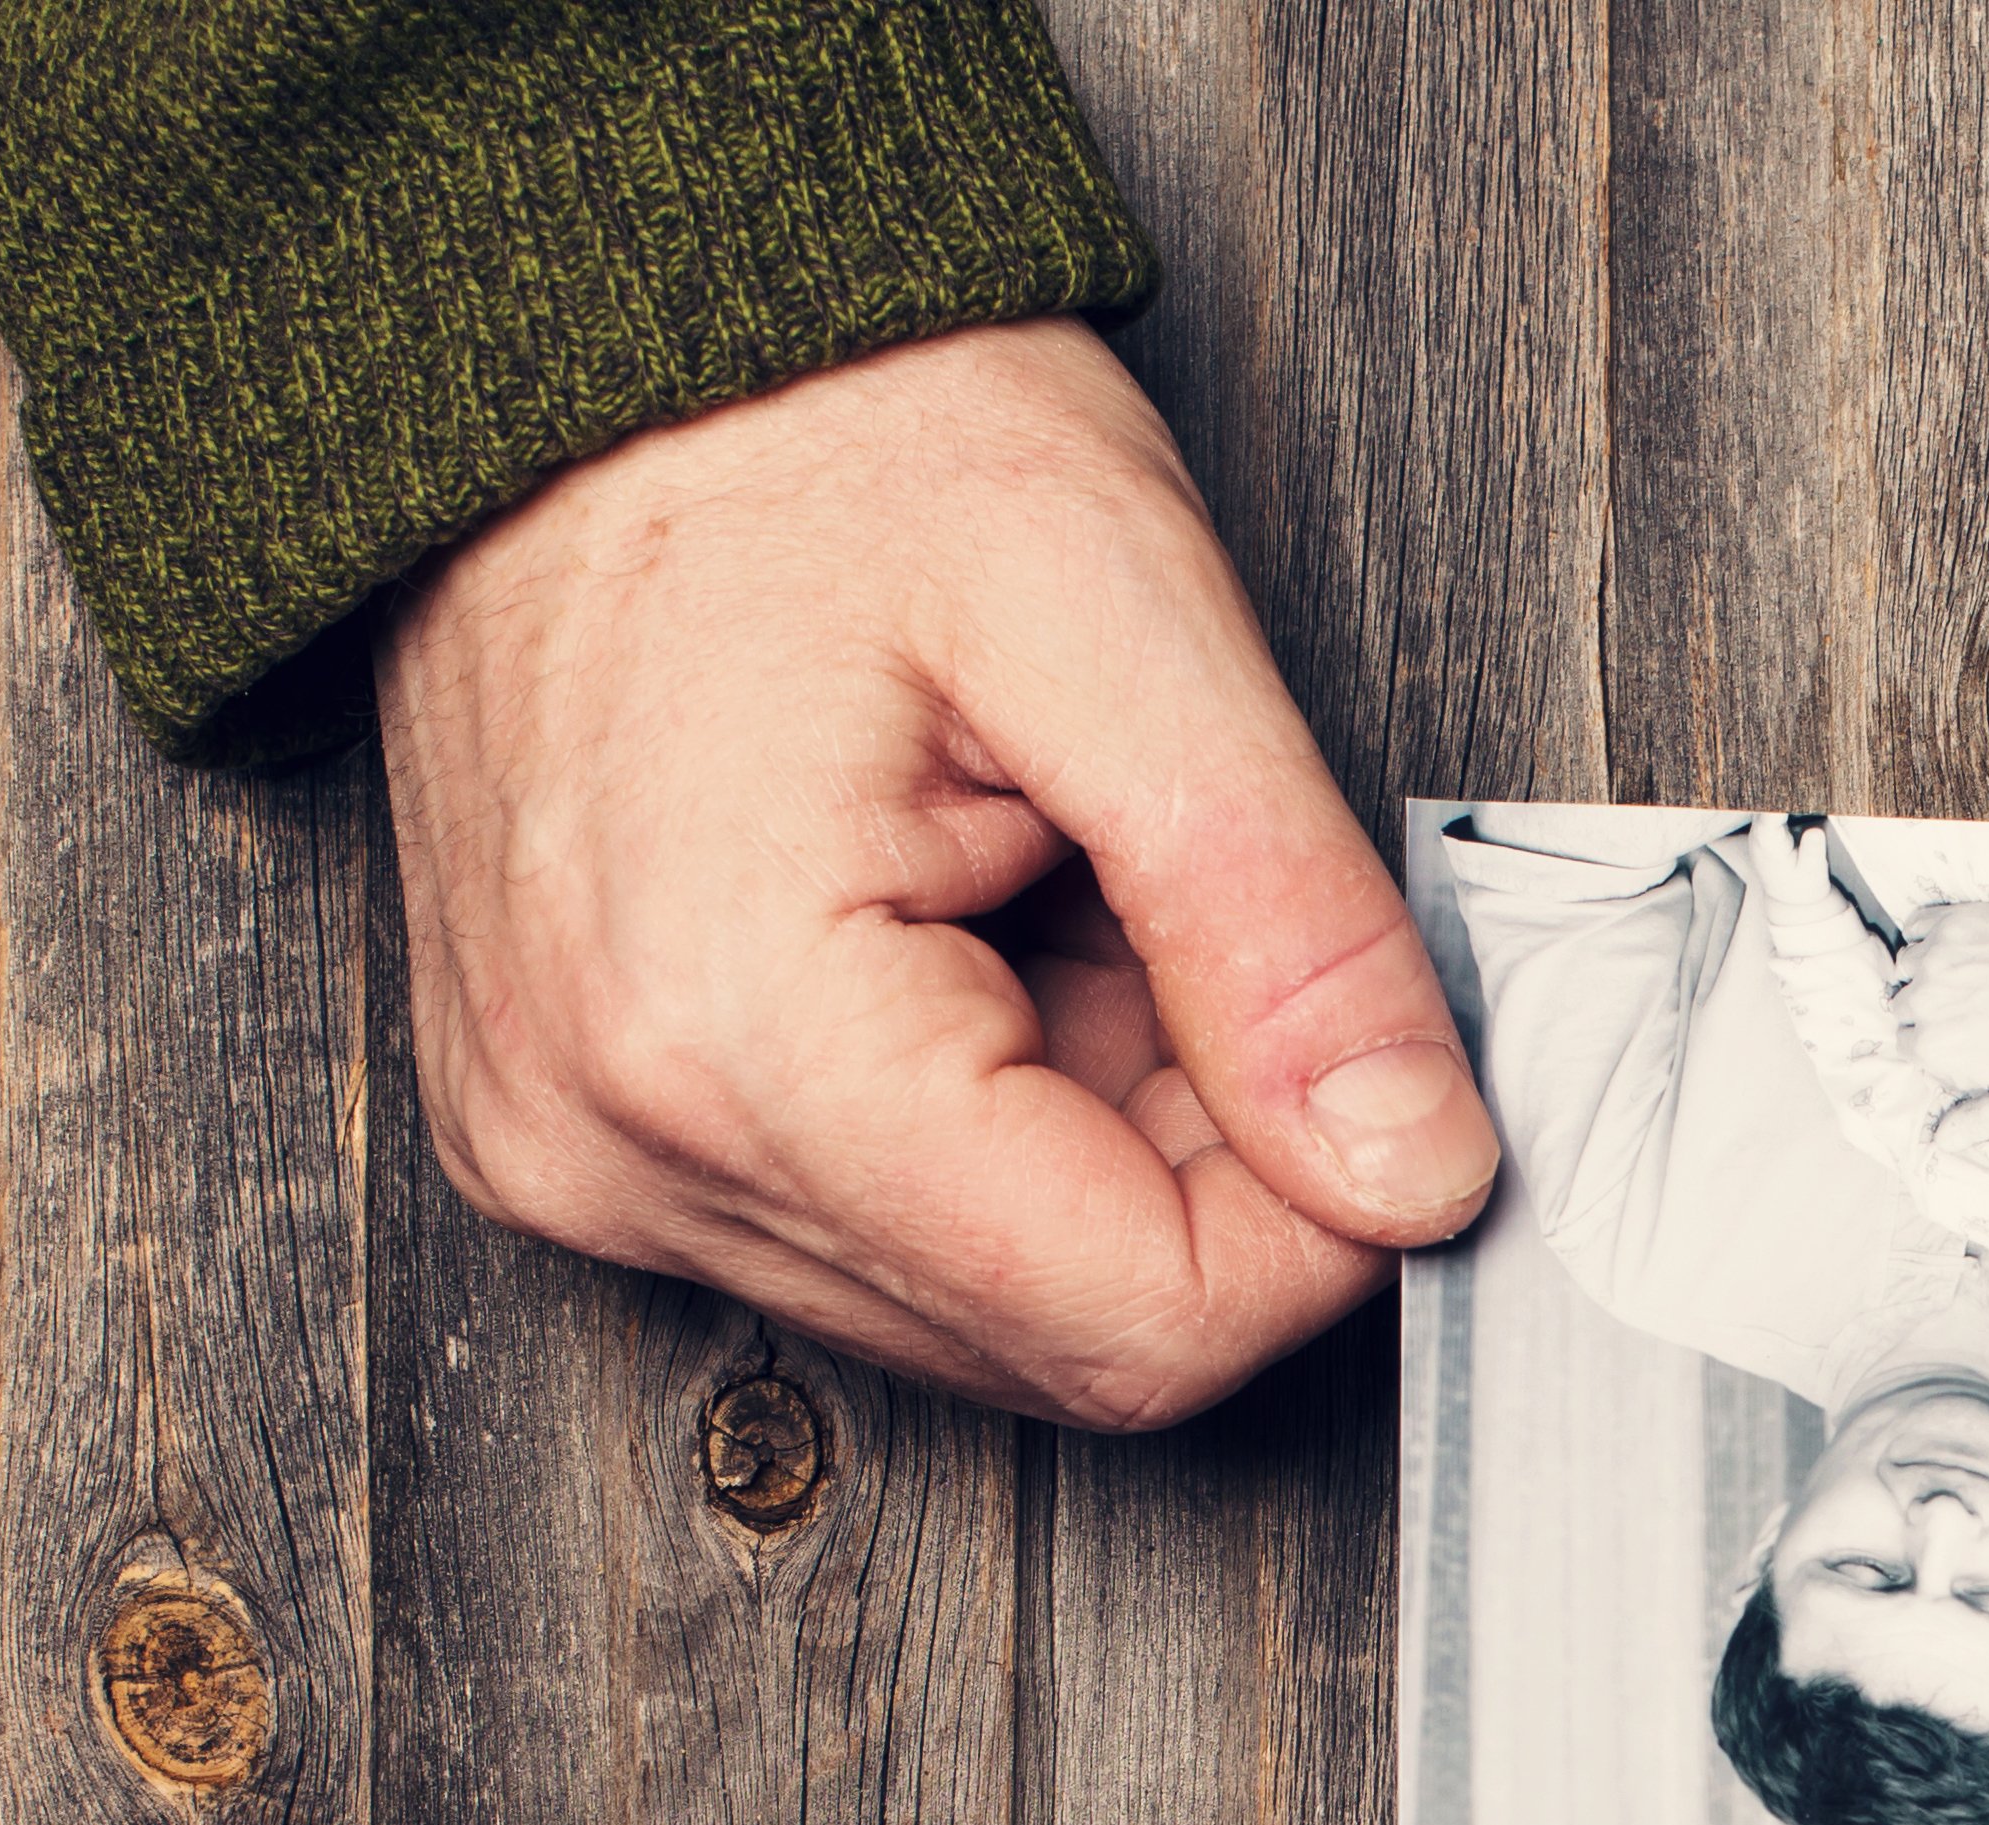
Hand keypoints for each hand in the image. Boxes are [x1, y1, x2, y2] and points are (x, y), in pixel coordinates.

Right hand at [377, 318, 1494, 1430]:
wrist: (572, 326)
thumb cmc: (811, 415)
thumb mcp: (1116, 613)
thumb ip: (1282, 925)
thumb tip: (1415, 1173)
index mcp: (728, 1037)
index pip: (1132, 1321)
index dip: (1313, 1217)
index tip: (1349, 1048)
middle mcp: (616, 1147)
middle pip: (1056, 1335)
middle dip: (1189, 1151)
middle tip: (1169, 906)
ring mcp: (575, 1154)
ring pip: (978, 1300)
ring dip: (1084, 1121)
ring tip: (1037, 881)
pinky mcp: (578, 1134)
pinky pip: (865, 1228)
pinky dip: (971, 1107)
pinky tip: (949, 920)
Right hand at [1882, 903, 1988, 1112]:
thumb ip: (1981, 1123)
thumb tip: (1942, 1142)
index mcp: (1937, 1046)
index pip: (1907, 1045)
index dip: (1935, 1045)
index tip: (1962, 1040)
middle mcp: (1929, 998)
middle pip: (1905, 1005)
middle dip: (1928, 1010)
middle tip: (1969, 1009)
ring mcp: (1944, 953)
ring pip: (1909, 964)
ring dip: (1926, 972)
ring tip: (1965, 978)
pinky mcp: (1963, 918)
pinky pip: (1920, 924)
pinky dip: (1928, 934)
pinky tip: (1958, 947)